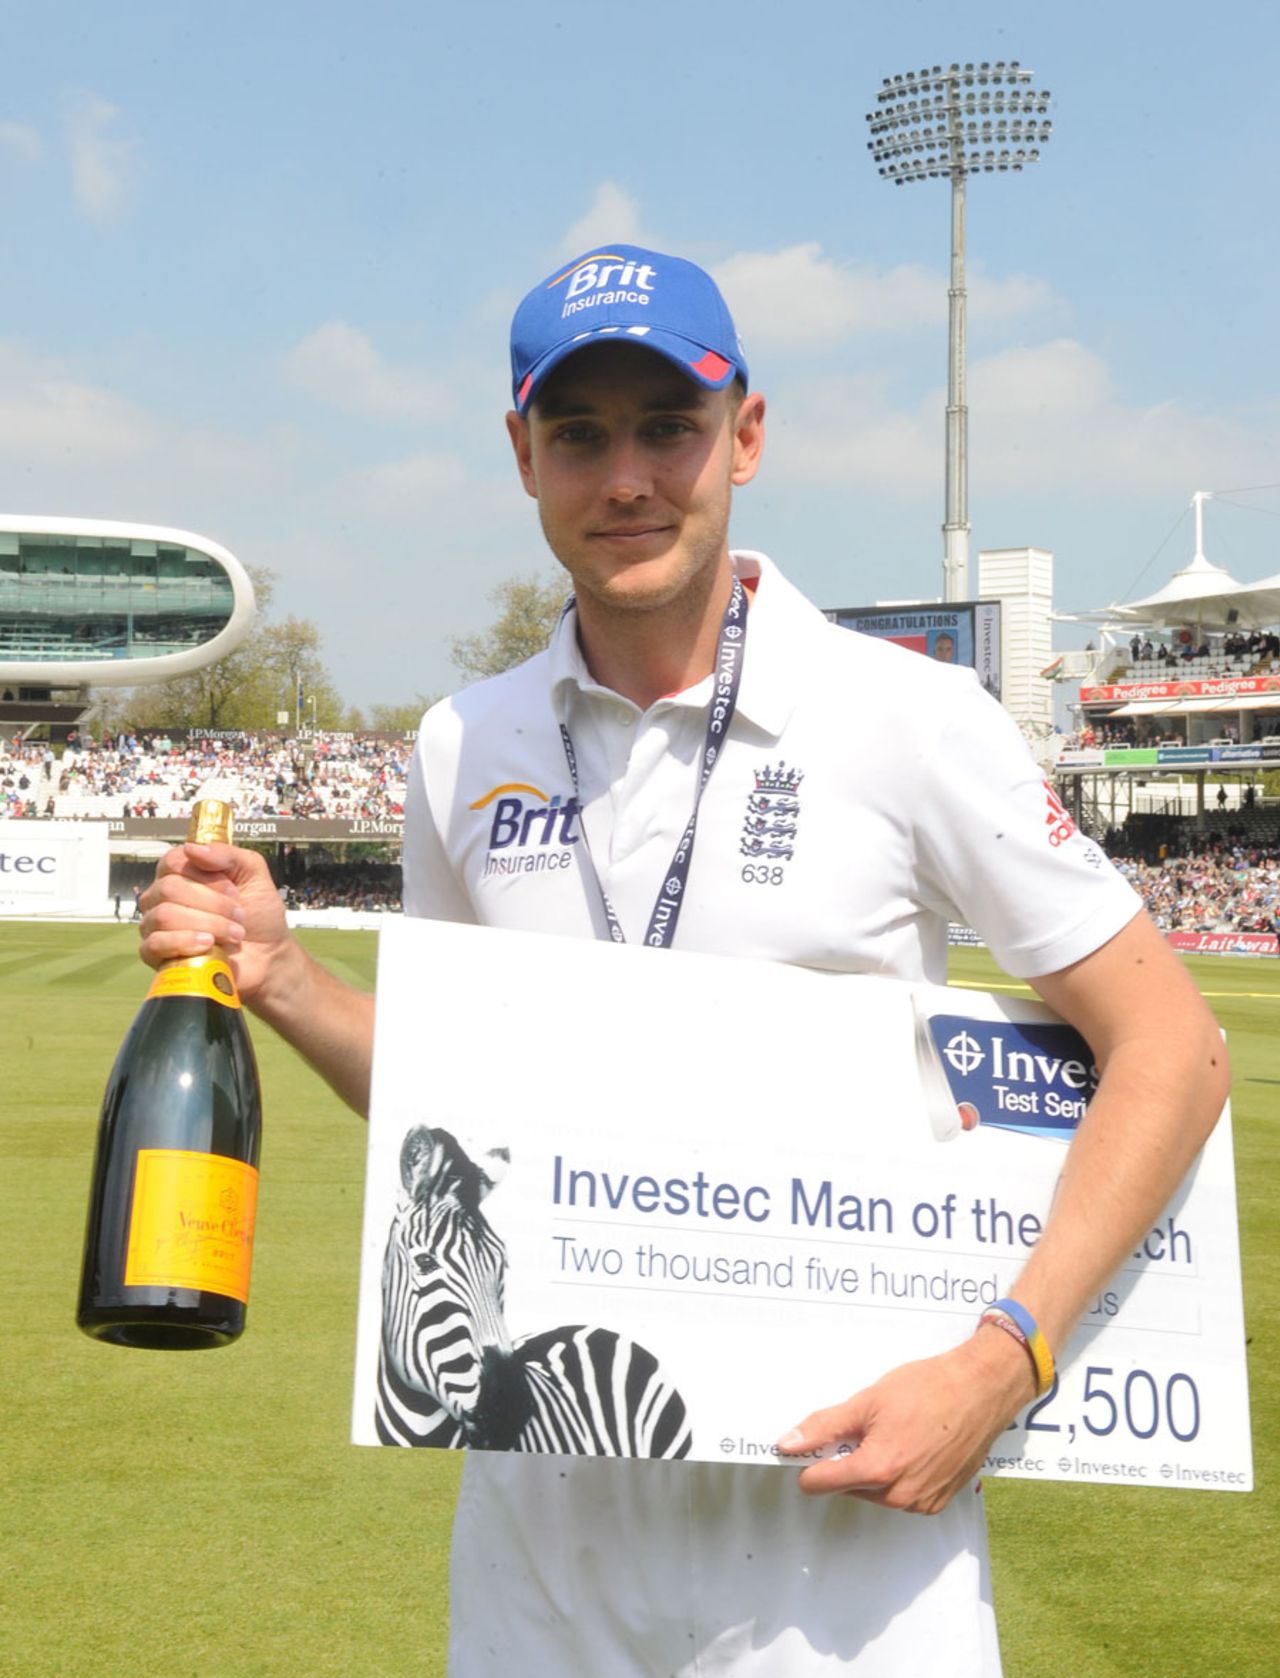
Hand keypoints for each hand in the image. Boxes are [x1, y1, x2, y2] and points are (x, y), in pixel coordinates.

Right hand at [138, 842, 289, 1008]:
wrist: (269, 956)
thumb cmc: (259, 915)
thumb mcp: (253, 873)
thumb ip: (227, 854)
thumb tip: (192, 848)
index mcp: (182, 874)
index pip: (173, 861)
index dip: (205, 875)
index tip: (233, 890)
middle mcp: (163, 898)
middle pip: (169, 888)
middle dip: (212, 903)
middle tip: (238, 914)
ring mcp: (156, 926)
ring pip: (165, 915)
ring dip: (208, 924)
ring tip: (233, 934)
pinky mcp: (157, 955)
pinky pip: (154, 944)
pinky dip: (184, 942)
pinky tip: (208, 945)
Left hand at [776, 1328, 1035, 1514]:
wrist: (982, 1389)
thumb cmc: (928, 1388)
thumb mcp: (868, 1400)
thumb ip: (824, 1426)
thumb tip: (786, 1444)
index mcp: (878, 1469)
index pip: (821, 1483)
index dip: (811, 1462)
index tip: (814, 1444)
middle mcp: (900, 1495)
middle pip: (848, 1487)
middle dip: (848, 1461)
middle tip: (865, 1426)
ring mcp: (922, 1502)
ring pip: (876, 1493)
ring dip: (873, 1469)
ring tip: (894, 1432)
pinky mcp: (939, 1501)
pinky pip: (903, 1496)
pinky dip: (898, 1476)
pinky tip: (911, 1446)